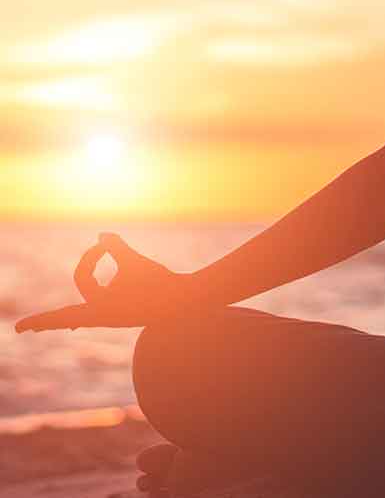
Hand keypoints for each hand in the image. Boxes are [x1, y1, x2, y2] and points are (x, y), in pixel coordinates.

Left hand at [15, 233, 189, 331]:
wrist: (184, 305)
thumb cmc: (157, 283)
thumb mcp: (134, 261)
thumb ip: (115, 247)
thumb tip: (100, 235)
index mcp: (101, 308)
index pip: (82, 277)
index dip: (92, 256)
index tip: (105, 244)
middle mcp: (101, 317)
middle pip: (64, 318)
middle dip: (43, 321)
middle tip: (20, 329)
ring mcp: (110, 319)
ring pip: (77, 319)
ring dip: (60, 320)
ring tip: (39, 328)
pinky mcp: (119, 317)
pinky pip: (91, 319)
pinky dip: (78, 319)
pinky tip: (74, 326)